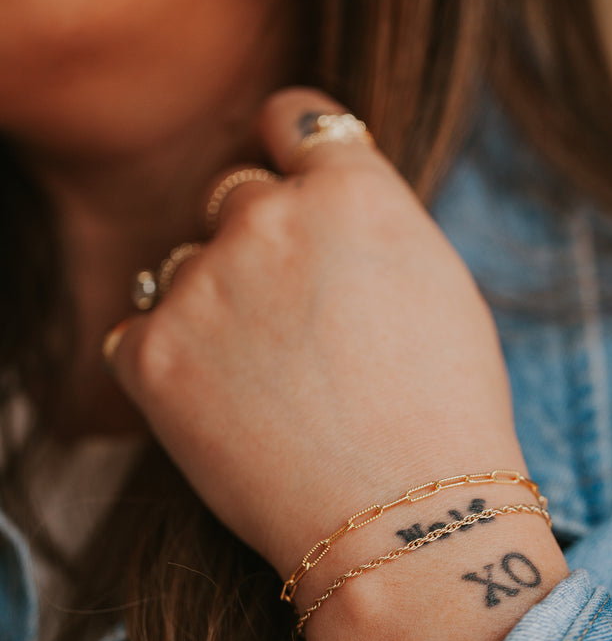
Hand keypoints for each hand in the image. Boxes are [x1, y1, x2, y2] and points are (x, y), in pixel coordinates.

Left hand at [107, 88, 524, 578]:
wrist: (406, 522)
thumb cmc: (444, 414)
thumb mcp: (439, 286)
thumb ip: (370, 221)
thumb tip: (317, 199)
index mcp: (349, 191)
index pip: (292, 117)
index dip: (288, 146)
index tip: (286, 179)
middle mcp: (268, 218)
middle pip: (232, 194)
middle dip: (255, 241)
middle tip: (289, 322)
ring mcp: (202, 284)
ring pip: (183, 265)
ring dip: (211, 303)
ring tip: (265, 383)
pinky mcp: (153, 355)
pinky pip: (138, 331)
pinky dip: (168, 360)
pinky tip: (221, 406)